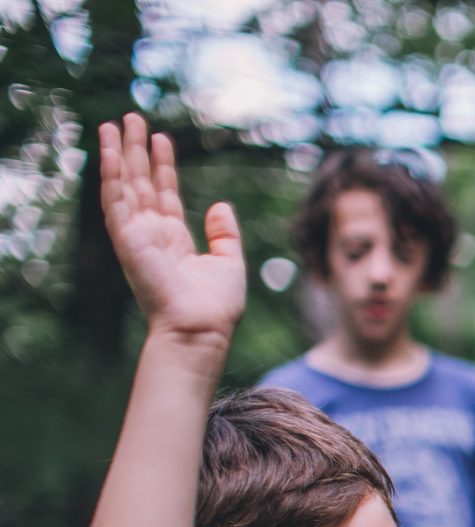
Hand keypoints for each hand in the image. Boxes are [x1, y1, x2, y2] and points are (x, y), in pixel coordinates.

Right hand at [97, 115, 243, 345]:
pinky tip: (112, 151)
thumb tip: (221, 205)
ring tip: (116, 123)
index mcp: (174, 238)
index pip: (164, 193)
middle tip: (132, 118)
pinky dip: (112, 175)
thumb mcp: (229, 262)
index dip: (163, 165)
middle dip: (137, 150)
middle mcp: (152, 233)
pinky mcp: (127, 240)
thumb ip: (224, 233)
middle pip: (140, 182)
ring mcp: (137, 235)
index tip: (162, 139)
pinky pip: (115, 201)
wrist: (202, 329)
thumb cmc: (217, 306)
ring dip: (119, 153)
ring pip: (124, 185)